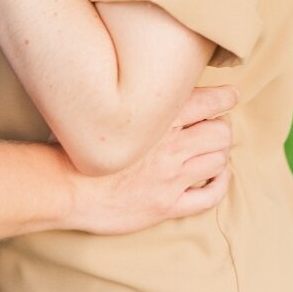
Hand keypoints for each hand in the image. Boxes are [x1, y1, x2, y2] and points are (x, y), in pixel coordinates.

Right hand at [65, 85, 236, 234]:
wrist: (63, 187)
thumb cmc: (74, 147)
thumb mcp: (103, 112)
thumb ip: (130, 101)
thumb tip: (145, 86)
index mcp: (153, 121)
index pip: (206, 103)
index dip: (224, 98)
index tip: (229, 96)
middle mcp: (168, 148)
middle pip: (220, 133)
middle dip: (222, 128)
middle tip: (214, 126)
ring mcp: (169, 179)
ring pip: (218, 161)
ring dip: (219, 154)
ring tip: (210, 150)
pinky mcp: (167, 205)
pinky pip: (209, 197)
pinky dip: (220, 185)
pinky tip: (216, 178)